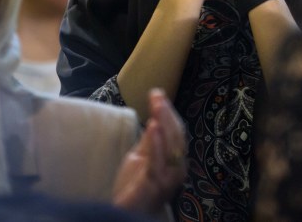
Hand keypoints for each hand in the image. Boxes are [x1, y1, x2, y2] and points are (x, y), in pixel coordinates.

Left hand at [113, 88, 186, 214]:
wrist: (125, 212)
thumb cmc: (134, 186)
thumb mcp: (141, 156)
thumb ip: (150, 138)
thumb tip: (156, 112)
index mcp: (175, 161)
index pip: (176, 132)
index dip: (169, 112)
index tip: (158, 93)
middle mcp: (176, 170)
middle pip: (176, 137)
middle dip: (167, 114)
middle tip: (157, 96)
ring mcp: (166, 180)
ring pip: (170, 148)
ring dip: (164, 124)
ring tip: (157, 107)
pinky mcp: (153, 187)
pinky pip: (157, 163)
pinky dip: (157, 144)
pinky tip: (153, 127)